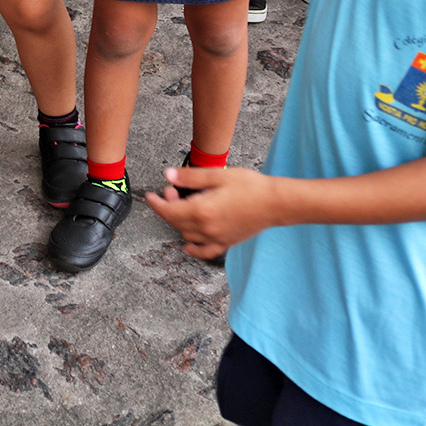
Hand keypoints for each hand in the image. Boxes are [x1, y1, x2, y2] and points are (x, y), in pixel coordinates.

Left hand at [143, 165, 278, 258]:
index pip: (169, 210)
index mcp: (202, 210)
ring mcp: (217, 238)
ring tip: (183, 205)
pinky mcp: (227, 242)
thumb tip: (168, 175)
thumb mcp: (217, 175)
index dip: (156, 203)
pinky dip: (194, 248)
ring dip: (179, 222)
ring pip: (187, 235)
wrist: (275, 202)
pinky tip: (189, 244)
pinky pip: (206, 251)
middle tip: (170, 191)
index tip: (149, 196)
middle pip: (176, 222)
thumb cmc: (249, 186)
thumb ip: (190, 178)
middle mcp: (207, 228)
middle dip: (168, 207)